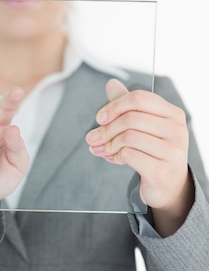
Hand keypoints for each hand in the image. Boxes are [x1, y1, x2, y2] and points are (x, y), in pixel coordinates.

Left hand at [86, 79, 193, 234]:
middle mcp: (177, 130)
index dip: (114, 106)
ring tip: (101, 149)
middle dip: (106, 128)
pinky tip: (114, 158)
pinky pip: (129, 155)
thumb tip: (111, 83)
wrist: (170, 186)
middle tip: (92, 138)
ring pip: (128, 136)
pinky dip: (116, 156)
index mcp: (172, 114)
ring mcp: (172, 151)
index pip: (139, 98)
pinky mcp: (162, 170)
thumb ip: (128, 105)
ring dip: (109, 144)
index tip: (100, 118)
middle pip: (131, 118)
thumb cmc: (154, 151)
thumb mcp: (144, 126)